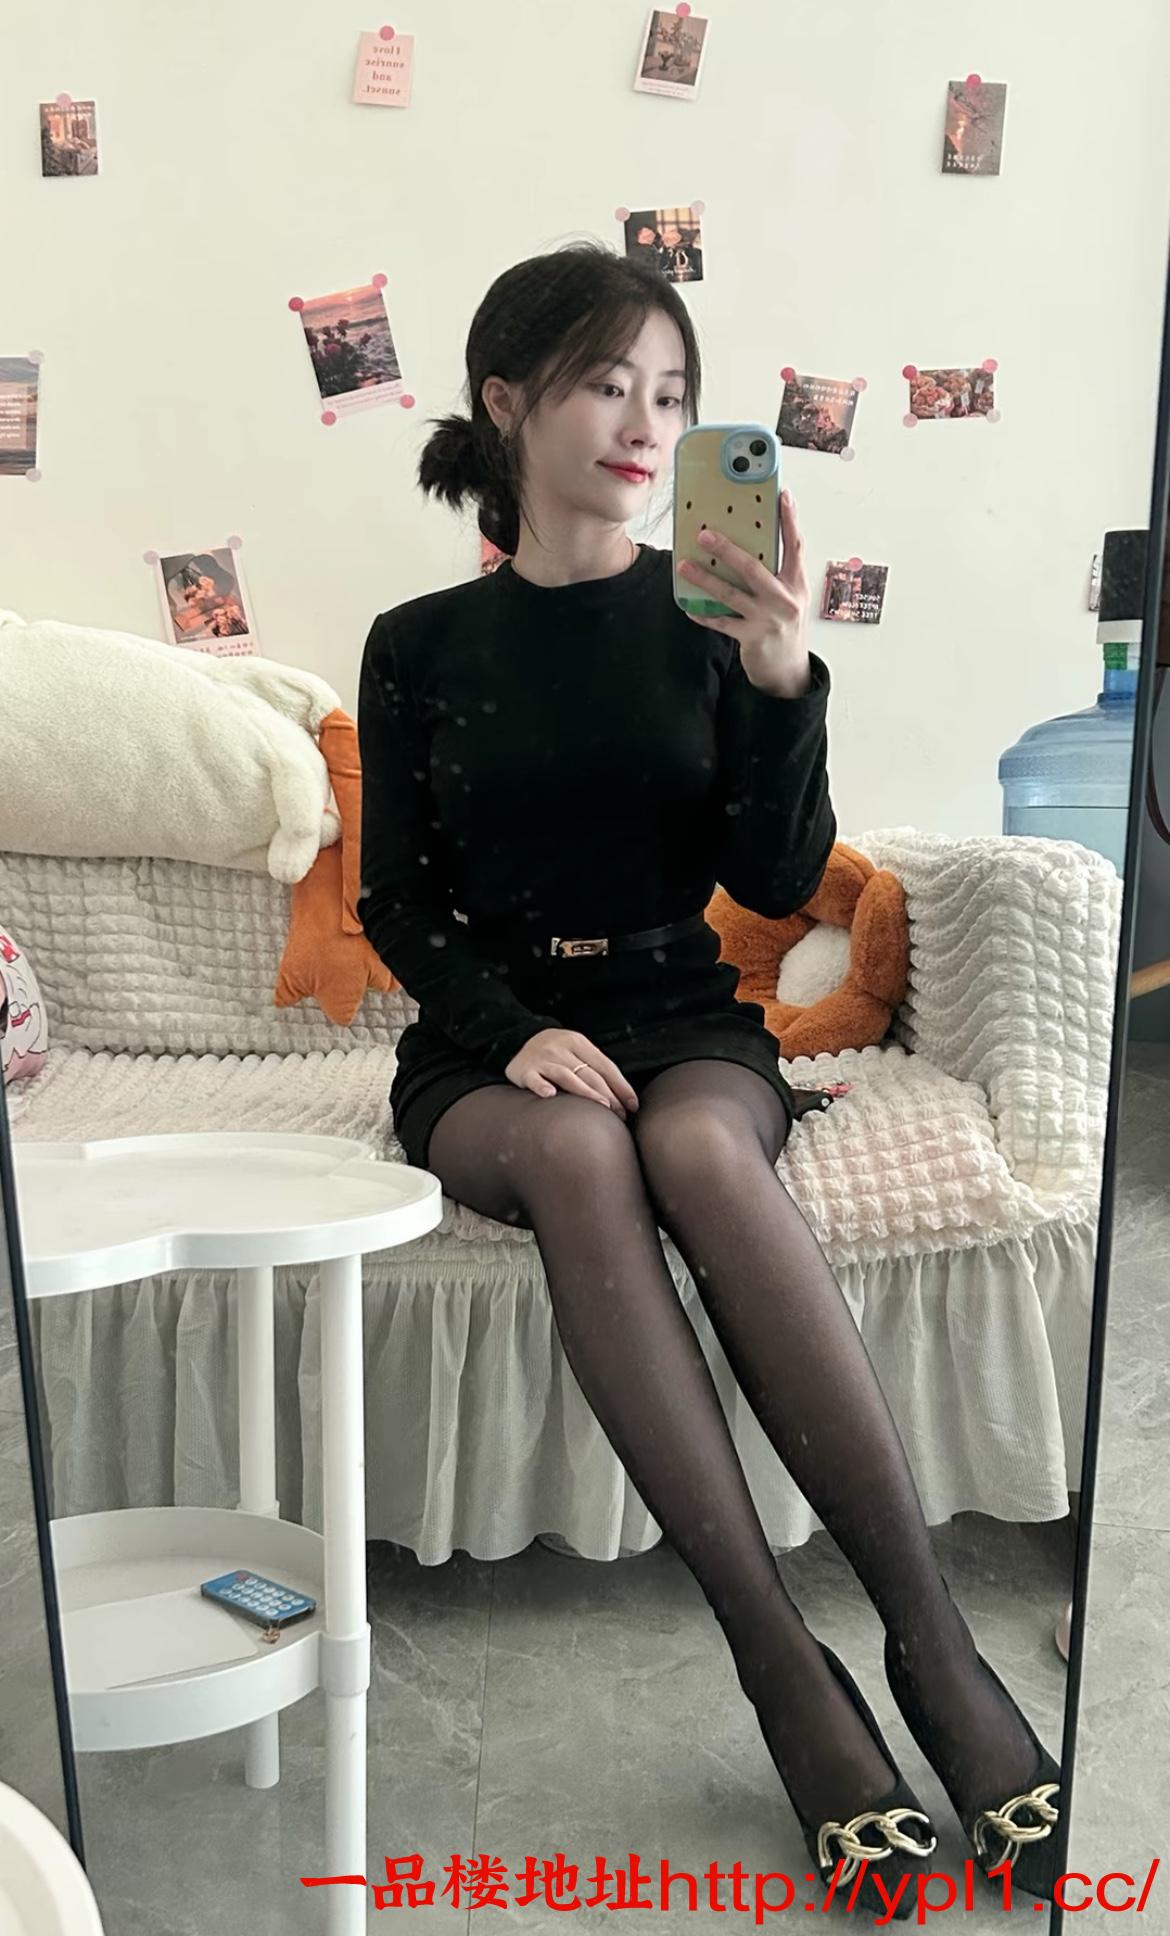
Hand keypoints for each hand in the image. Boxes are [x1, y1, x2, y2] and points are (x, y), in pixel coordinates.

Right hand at [504, 1028, 639, 1119]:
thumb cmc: (555, 1053)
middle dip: (609, 1095)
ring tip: (602, 1107)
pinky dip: (542, 1086)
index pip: (605, 1066)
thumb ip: (594, 1067)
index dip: (621, 1086)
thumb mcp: (575, 1051)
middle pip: (590, 1074)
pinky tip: (550, 1094)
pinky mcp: (524, 1070)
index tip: (633, 1106)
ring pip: (567, 1076)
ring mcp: (542, 1059)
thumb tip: (624, 1097)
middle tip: (621, 1115)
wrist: (515, 1040)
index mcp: (578, 1042)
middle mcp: (561, 1048)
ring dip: (586, 1092)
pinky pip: (535, 1079)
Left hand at [678, 487, 811, 696]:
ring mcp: (768, 619)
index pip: (795, 545)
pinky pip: (721, 622)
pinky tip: (689, 607)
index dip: (789, 519)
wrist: (788, 671)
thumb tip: (747, 545)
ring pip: (731, 594)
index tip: (783, 495)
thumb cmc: (785, 627)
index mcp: (797, 583)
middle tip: (704, 534)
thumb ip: (776, 574)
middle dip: (726, 549)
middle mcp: (785, 598)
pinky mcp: (752, 638)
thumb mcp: (789, 597)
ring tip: (684, 566)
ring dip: (704, 578)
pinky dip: (704, 614)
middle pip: (753, 567)